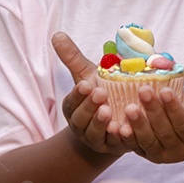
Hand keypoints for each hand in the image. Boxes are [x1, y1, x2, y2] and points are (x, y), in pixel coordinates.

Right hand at [52, 32, 136, 156]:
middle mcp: (81, 126)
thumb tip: (57, 34)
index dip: (78, 95)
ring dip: (101, 124)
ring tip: (109, 112)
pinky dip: (120, 138)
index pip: (71, 102)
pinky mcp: (114, 147)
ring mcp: (97, 139)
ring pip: (96, 134)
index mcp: (73, 108)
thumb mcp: (87, 75)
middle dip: (89, 107)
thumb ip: (73, 58)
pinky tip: (126, 130)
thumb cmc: (100, 93)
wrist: (114, 122)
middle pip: (81, 119)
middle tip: (100, 94)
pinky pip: (116, 145)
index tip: (86, 84)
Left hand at [122, 85, 183, 163]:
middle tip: (143, 91)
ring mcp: (162, 156)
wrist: (179, 118)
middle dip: (153, 111)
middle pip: (165, 132)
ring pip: (149, 142)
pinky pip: (135, 147)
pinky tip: (118, 126)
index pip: (183, 124)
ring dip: (138, 125)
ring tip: (129, 108)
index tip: (165, 91)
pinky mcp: (146, 155)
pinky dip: (126, 138)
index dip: (174, 108)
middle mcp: (180, 152)